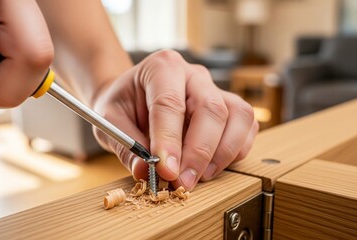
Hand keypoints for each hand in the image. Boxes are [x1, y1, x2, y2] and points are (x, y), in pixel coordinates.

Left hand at [92, 50, 257, 190]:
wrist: (132, 94)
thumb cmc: (123, 104)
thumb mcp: (111, 122)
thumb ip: (126, 146)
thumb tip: (145, 173)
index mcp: (161, 67)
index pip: (169, 103)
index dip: (170, 140)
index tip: (166, 171)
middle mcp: (193, 74)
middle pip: (211, 109)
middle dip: (199, 152)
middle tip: (182, 182)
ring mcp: (215, 88)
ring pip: (237, 115)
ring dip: (222, 153)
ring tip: (198, 176)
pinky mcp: (228, 106)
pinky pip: (245, 126)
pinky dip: (236, 150)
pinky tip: (212, 166)